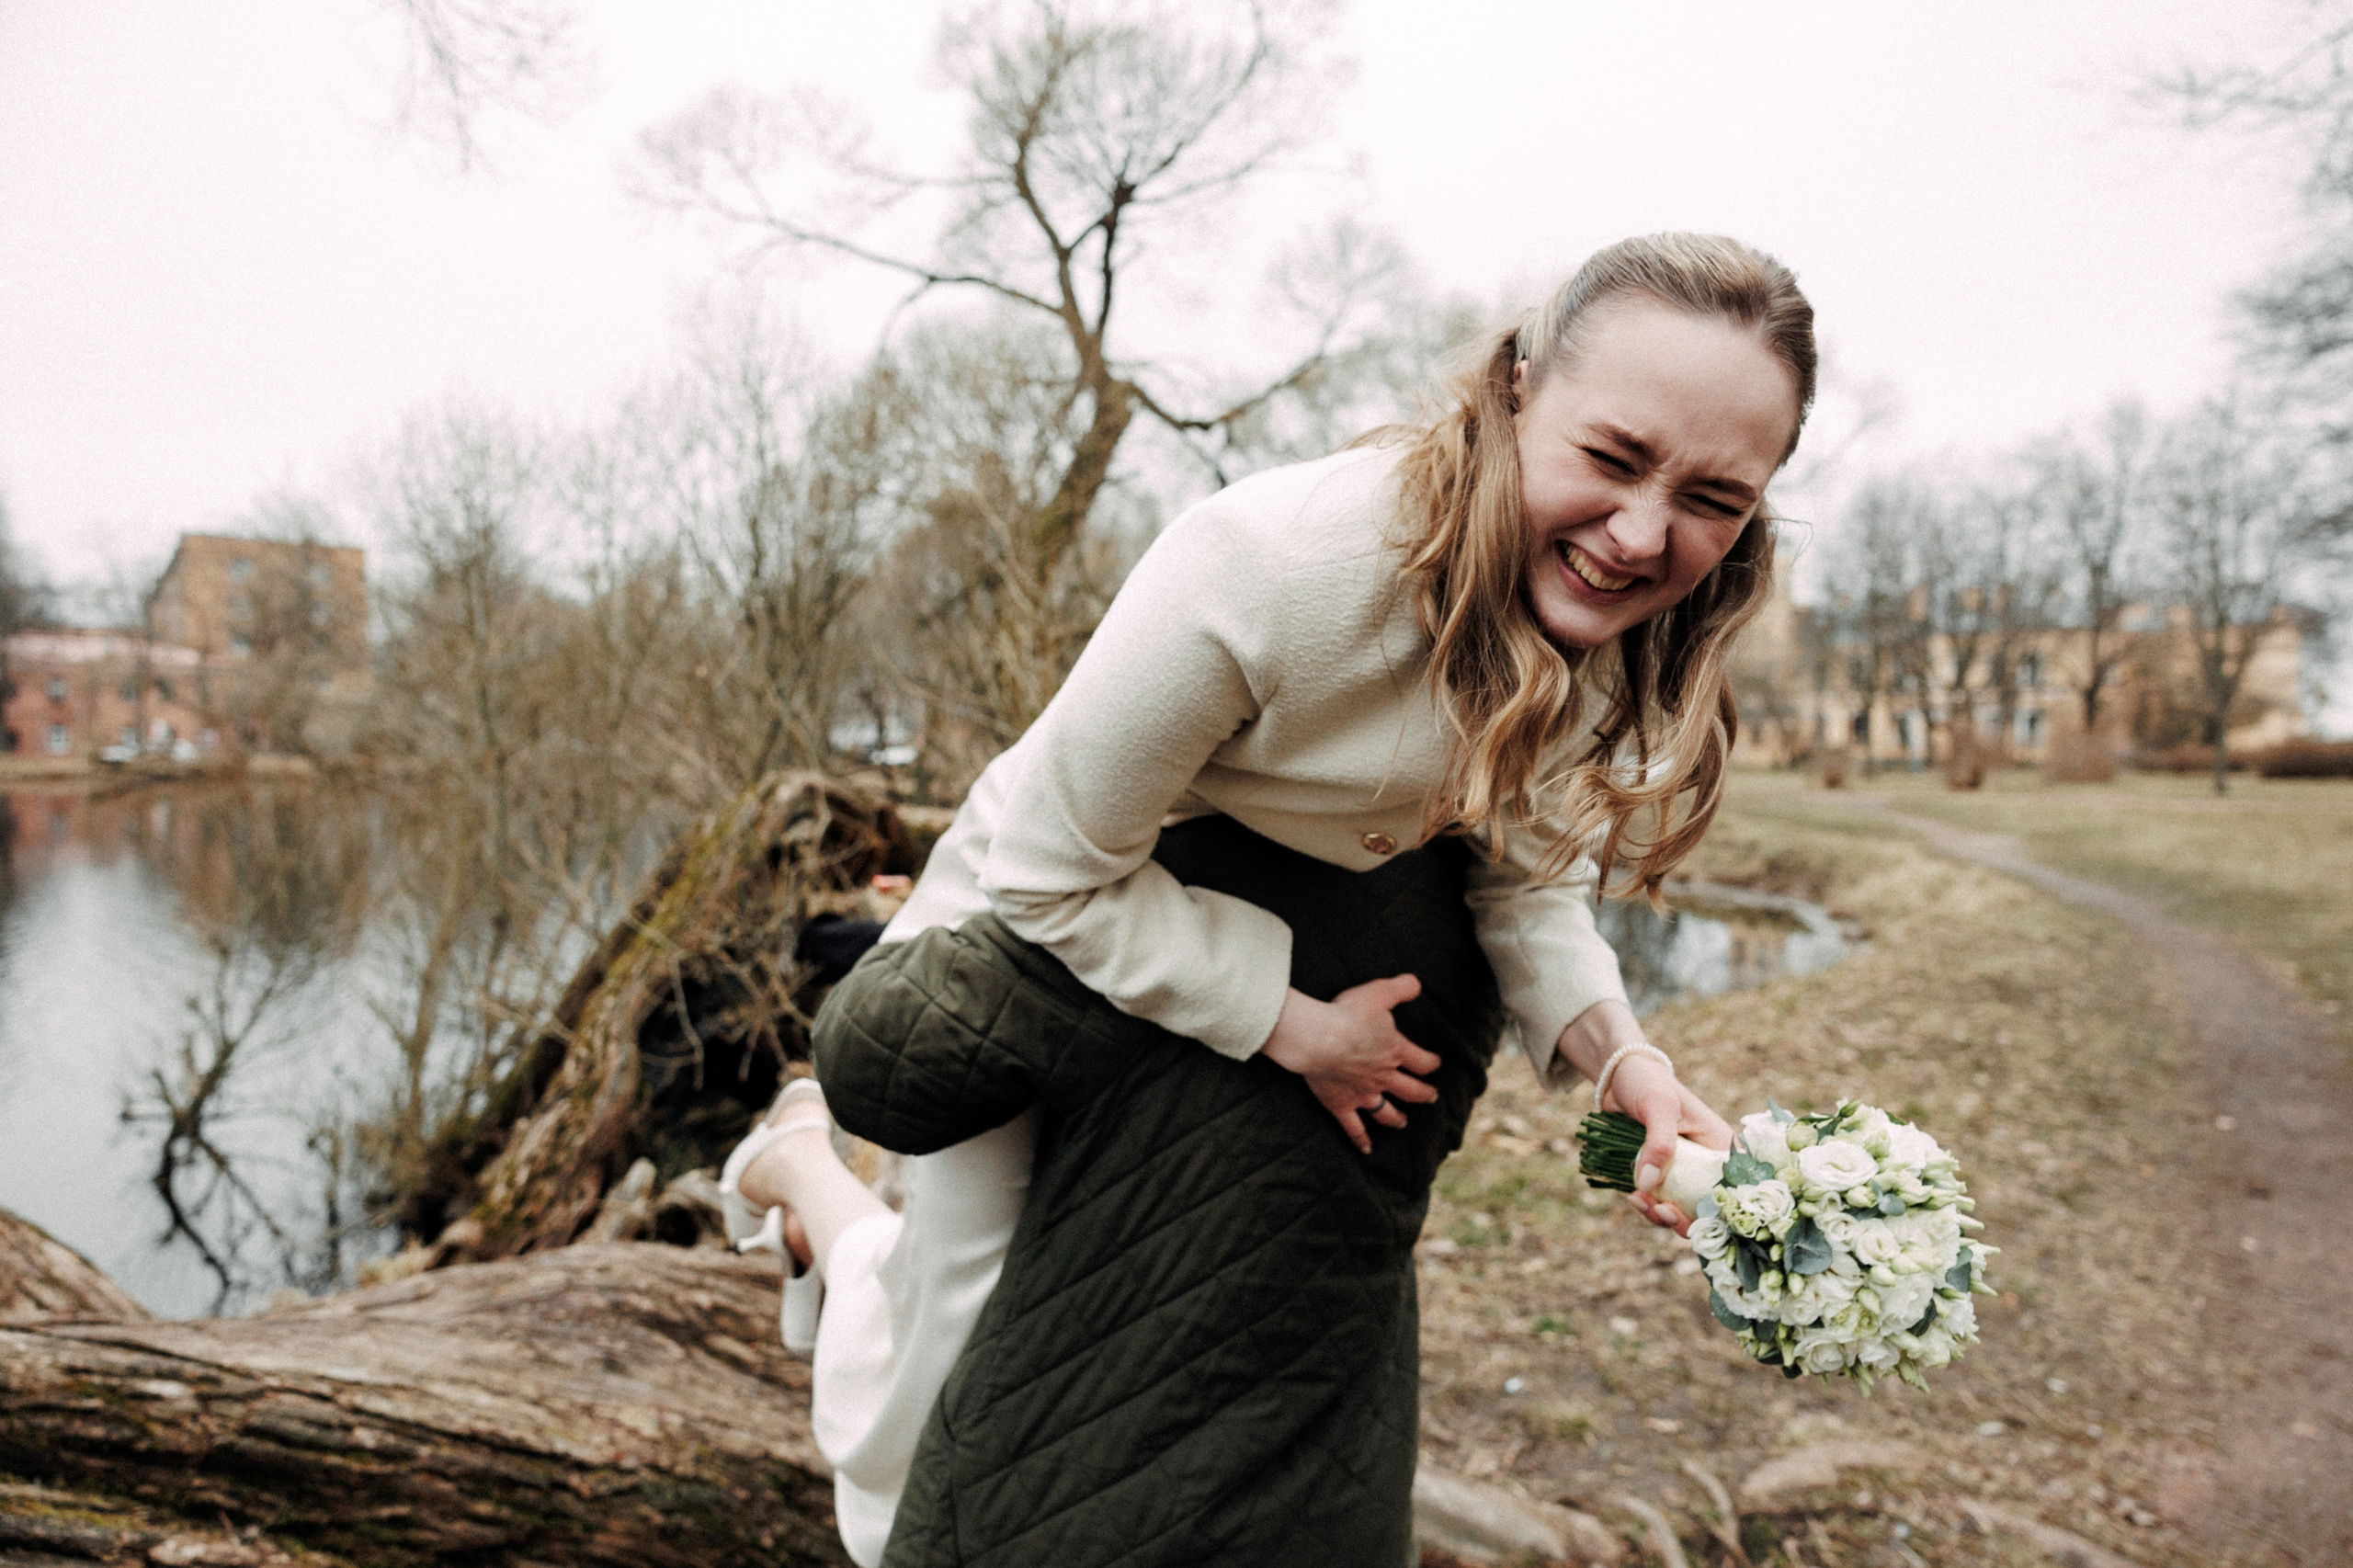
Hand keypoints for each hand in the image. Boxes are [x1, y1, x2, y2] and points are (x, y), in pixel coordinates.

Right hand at [1261, 975, 1441, 1153]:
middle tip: (1431, 1097)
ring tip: (1403, 1122)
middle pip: (1410, 1090)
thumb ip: (1401, 988)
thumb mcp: (1379, 993)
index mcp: (1395, 1051)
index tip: (1435, 1064)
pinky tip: (1366, 1150)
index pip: (1421, 1060)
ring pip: (1385, 1111)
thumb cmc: (1347, 1014)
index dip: (1430, 1062)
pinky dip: (1360, 1139)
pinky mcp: (1341, 1105)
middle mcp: (1383, 1077)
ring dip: (1396, 1117)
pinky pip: (1353, 1127)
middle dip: (1422, 1094)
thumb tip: (1417, 983)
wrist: (1319, 1039)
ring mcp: (1363, 1094)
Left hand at [1605, 1052, 1731, 1236]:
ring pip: (1682, 1211)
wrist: (1620, 1076)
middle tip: (1660, 1211)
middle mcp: (1706, 1165)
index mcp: (1720, 1148)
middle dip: (1685, 1220)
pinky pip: (1660, 1203)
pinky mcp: (1661, 1177)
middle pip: (1708, 1209)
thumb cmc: (1648, 1083)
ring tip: (1638, 1200)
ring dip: (1661, 1215)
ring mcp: (1683, 1174)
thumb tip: (1649, 1184)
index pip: (1732, 1190)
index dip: (1719, 1212)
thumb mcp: (1658, 1106)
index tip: (1692, 1215)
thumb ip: (1659, 1143)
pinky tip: (1633, 1196)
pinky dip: (1649, 1207)